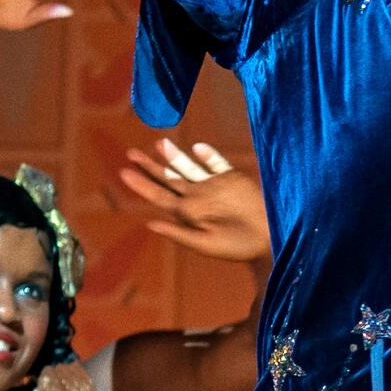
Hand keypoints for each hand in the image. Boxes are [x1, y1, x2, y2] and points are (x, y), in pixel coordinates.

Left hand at [119, 140, 270, 261]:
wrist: (266, 239)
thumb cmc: (236, 247)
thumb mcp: (205, 244)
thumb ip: (179, 233)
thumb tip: (150, 224)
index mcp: (188, 213)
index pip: (159, 195)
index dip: (141, 184)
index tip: (123, 172)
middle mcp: (197, 196)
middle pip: (168, 178)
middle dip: (150, 166)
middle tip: (130, 153)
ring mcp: (214, 185)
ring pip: (188, 167)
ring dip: (174, 156)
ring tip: (159, 143)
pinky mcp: (232, 177)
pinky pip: (216, 162)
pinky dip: (207, 155)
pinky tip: (197, 148)